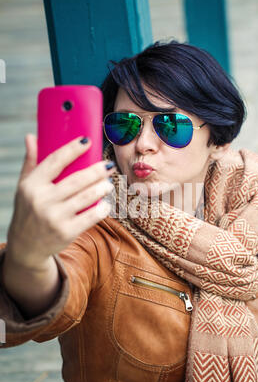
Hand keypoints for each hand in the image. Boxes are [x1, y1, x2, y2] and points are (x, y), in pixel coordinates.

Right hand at [6, 134, 115, 267]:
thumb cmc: (29, 210)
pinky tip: (106, 204)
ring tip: (108, 184)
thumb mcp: (25, 187)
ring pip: (86, 198)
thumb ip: (31, 162)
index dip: (72, 149)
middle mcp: (42, 200)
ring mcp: (54, 217)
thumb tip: (31, 136)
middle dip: (96, 171)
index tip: (87, 141)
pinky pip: (90, 217)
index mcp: (31, 185)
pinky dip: (101, 209)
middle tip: (108, 166)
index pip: (55, 161)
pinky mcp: (66, 232)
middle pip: (76, 180)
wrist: (25, 246)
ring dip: (101, 188)